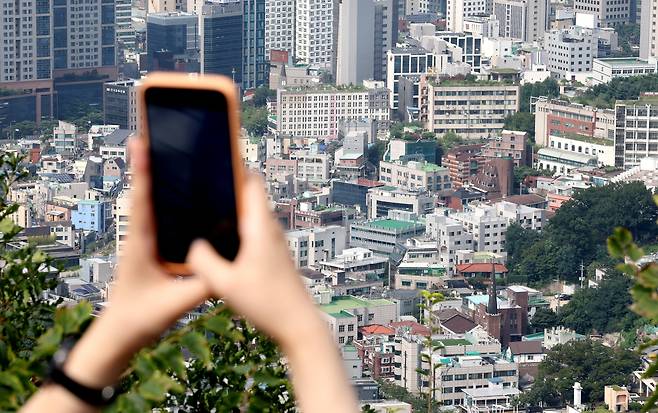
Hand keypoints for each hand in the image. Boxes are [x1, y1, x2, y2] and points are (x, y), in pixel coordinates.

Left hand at [63, 138, 209, 387]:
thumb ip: (202, 285)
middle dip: (150, 163)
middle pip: (146, 193)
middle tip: (154, 133)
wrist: (120, 334)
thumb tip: (230, 264)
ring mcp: (145, 242)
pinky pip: (158, 217)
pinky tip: (178, 192)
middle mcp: (140, 237)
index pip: (142, 201)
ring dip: (156, 177)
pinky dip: (164, 198)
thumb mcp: (176, 302)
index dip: (142, 171)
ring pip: (151, 203)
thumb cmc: (141, 317)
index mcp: (140, 244)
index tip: (140, 142)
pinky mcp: (151, 249)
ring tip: (166, 152)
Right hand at [187, 175, 321, 349]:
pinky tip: (221, 244)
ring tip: (205, 214)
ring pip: (251, 216)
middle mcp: (271, 230)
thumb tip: (193, 246)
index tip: (215, 158)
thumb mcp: (225, 284)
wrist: (299, 325)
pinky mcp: (274, 256)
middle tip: (201, 187)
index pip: (253, 182)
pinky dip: (238, 230)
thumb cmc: (268, 303)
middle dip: (227, 189)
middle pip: (250, 197)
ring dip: (232, 212)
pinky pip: (253, 233)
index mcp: (261, 227)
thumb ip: (204, 262)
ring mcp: (274, 243)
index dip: (235, 167)